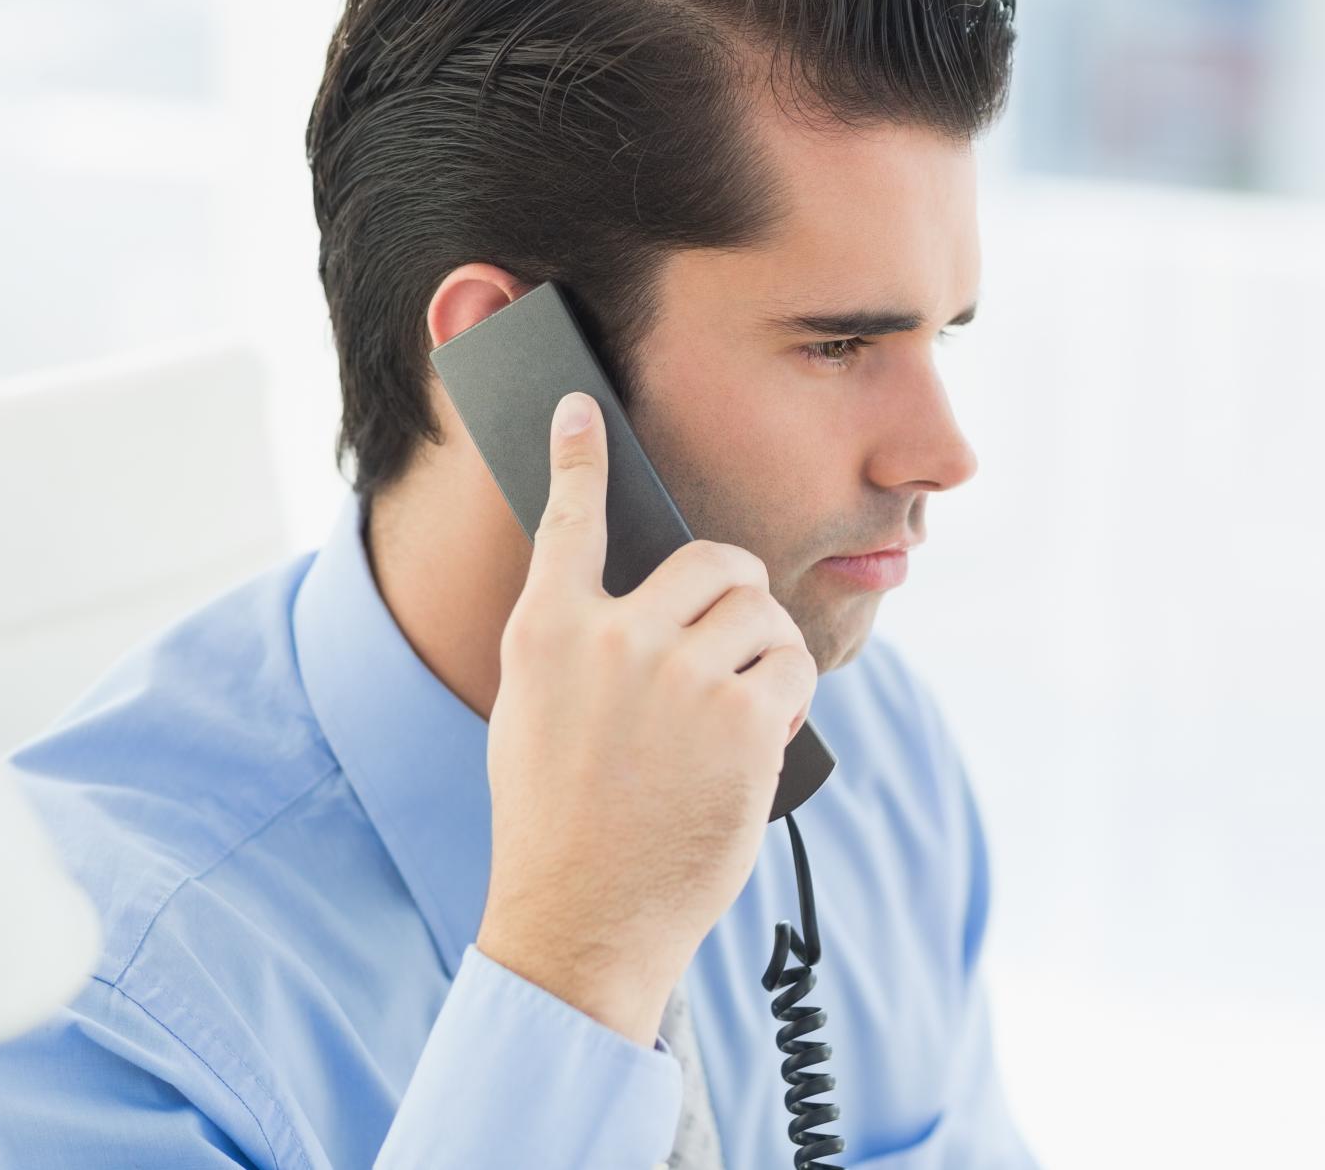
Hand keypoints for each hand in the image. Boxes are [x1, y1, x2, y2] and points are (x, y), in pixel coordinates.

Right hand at [474, 389, 816, 1046]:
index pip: (568, 522)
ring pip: (760, 611)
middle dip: (736, 592)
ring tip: (745, 705)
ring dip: (766, 651)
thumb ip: (578, 647)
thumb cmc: (558, 823)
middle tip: (735, 633)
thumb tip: (641, 601)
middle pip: (709, 559)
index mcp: (545, 633)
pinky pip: (791, 671)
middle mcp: (610, 639)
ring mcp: (677, 676)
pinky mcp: (739, 720)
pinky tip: (760, 739)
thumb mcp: (532, 717)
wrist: (583, 916)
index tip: (581, 408)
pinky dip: (787, 701)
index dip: (578, 458)